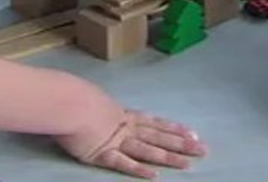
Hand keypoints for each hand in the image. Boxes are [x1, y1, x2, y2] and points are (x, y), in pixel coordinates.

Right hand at [58, 109, 206, 179]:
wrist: (65, 101)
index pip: (152, 122)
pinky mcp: (102, 154)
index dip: (171, 128)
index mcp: (120, 113)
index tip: (191, 132)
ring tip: (188, 164)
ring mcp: (115, 141)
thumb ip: (98, 103)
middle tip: (203, 149)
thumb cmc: (73, 94)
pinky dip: (138, 170)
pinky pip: (122, 163)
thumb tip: (95, 103)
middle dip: (180, 143)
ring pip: (146, 150)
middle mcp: (124, 127)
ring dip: (167, 157)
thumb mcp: (90, 95)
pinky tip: (154, 176)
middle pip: (157, 136)